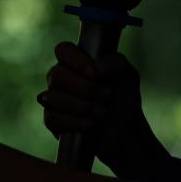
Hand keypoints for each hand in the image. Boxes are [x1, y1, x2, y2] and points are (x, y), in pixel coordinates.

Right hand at [38, 42, 166, 178]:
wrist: (125, 131)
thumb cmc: (123, 99)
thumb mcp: (128, 75)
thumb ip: (114, 63)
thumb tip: (96, 68)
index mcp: (76, 61)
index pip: (63, 50)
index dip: (77, 62)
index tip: (95, 75)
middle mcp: (62, 77)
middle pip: (56, 75)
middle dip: (85, 89)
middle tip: (105, 97)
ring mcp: (54, 98)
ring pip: (53, 97)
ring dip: (83, 106)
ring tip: (101, 112)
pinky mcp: (52, 120)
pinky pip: (52, 118)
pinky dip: (74, 122)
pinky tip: (90, 124)